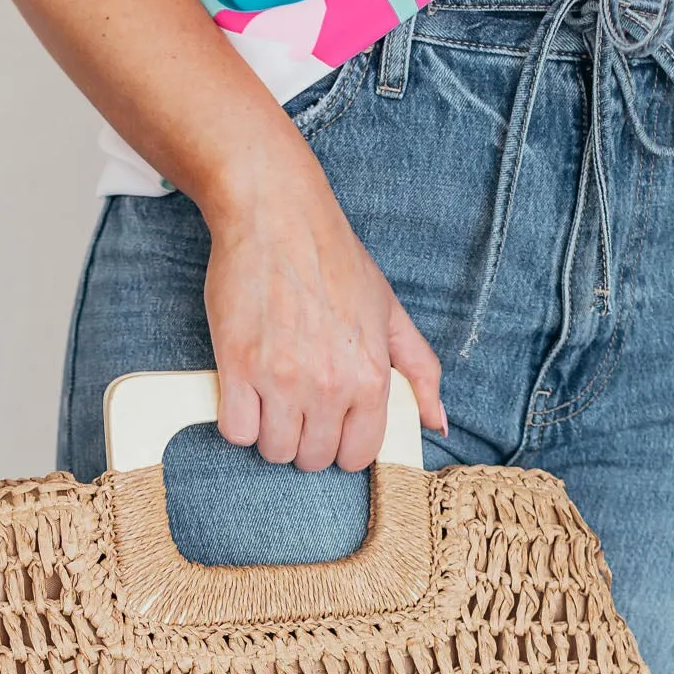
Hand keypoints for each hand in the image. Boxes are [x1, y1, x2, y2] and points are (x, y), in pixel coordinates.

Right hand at [200, 154, 445, 471]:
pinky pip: (236, 431)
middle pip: (312, 459)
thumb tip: (436, 423)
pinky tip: (246, 393)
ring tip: (272, 399)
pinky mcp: (237, 367)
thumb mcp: (390, 311)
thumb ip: (420, 371)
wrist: (277, 214)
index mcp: (371, 377)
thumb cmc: (334, 258)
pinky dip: (238, 420)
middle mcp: (329, 386)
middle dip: (305, 441)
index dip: (342, 446)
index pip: (357, 456)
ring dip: (271, 433)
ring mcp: (281, 379)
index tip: (332, 427)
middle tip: (299, 408)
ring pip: (274, 450)